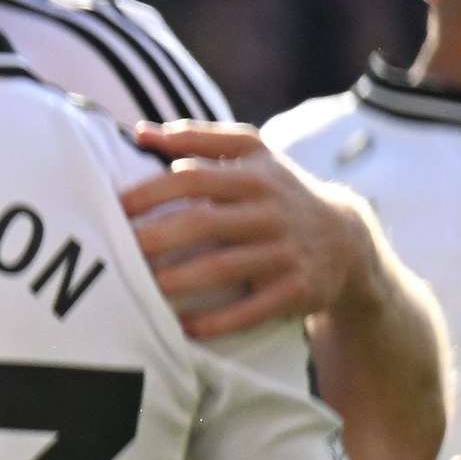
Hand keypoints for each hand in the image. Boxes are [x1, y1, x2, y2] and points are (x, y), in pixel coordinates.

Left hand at [123, 122, 384, 338]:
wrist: (348, 239)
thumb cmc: (279, 191)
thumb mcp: (253, 154)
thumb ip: (198, 138)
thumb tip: (141, 132)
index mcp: (254, 176)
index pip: (192, 177)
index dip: (148, 193)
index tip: (112, 207)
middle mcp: (270, 212)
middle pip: (201, 223)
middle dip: (153, 238)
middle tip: (112, 252)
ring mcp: (285, 253)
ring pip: (222, 268)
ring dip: (176, 281)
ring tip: (137, 288)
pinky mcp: (297, 290)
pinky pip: (252, 310)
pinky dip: (217, 322)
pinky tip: (183, 327)